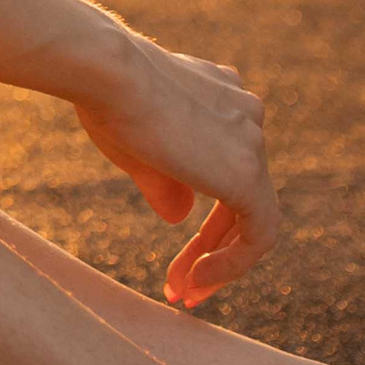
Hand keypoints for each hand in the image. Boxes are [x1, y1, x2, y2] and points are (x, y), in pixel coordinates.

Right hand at [70, 35, 278, 307]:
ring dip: (217, 262)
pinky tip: (195, 283)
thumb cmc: (105, 97)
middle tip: (180, 283)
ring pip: (251, 217)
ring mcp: (252, 140)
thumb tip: (181, 217)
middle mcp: (245, 113)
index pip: (222, 163)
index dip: (203, 209)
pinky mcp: (249, 174)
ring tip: (182, 293)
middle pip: (239, 194)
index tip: (176, 241)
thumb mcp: (137, 148)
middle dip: (210, 244)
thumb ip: (166, 183)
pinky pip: (259, 234)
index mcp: (222, 96)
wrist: (106, 71)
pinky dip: (230, 264)